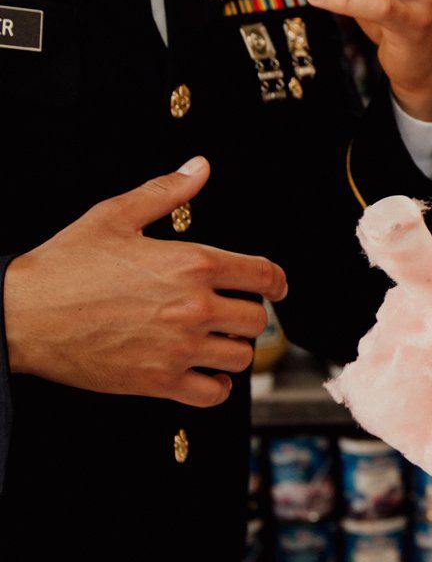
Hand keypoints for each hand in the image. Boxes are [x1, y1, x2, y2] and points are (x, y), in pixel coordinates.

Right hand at [3, 157, 288, 406]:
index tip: (277, 288)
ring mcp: (178, 347)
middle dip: (249, 314)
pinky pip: (213, 393)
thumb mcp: (115, 215)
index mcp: (192, 263)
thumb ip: (166, 191)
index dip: (277, 281)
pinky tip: (205, 372)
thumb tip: (200, 167)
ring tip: (216, 340)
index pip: (264, 275)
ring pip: (241, 356)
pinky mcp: (158, 380)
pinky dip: (216, 385)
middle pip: (258, 319)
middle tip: (231, 312)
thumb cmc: (64, 265)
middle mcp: (194, 307)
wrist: (20, 314)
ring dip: (234, 348)